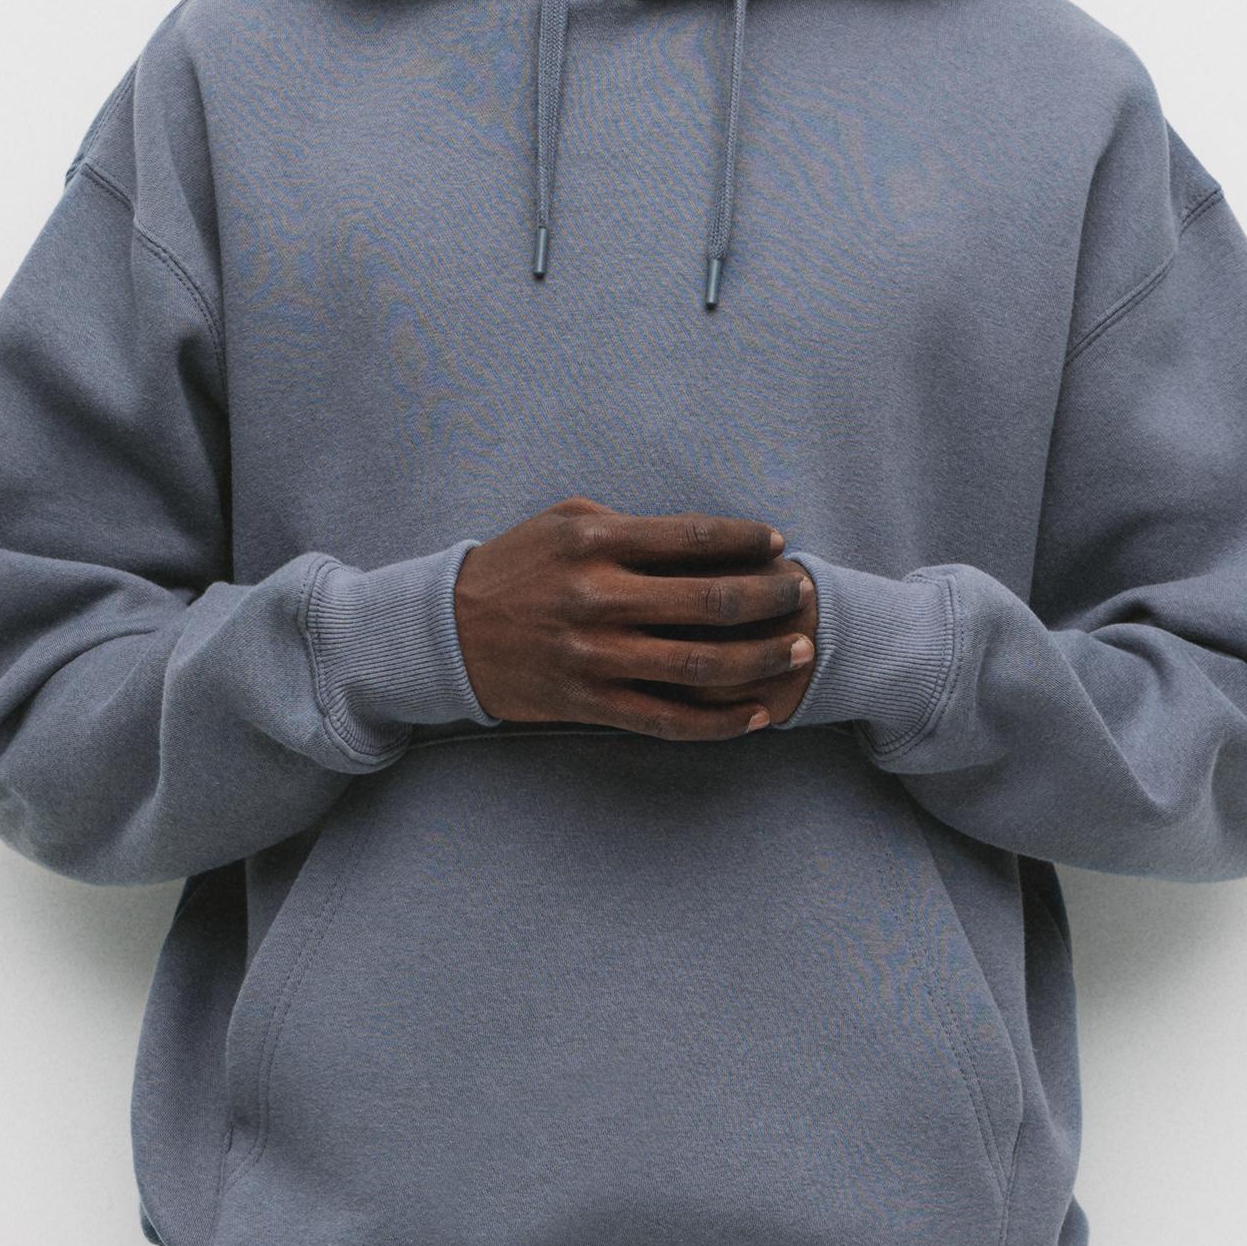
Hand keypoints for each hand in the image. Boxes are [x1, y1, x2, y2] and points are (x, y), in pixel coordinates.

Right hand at [453, 498, 817, 740]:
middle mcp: (599, 598)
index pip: (693, 538)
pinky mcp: (589, 702)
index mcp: (596, 543)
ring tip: (798, 650)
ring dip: (760, 660)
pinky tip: (756, 715)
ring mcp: (595, 656)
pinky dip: (719, 722)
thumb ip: (631, 527)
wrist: (447, 631)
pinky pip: (668, 719)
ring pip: (700, 665)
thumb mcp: (565, 523)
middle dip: (768, 598)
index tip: (776, 544)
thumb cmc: (517, 567)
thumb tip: (704, 539)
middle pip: (710, 602)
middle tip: (799, 594)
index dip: (745, 541)